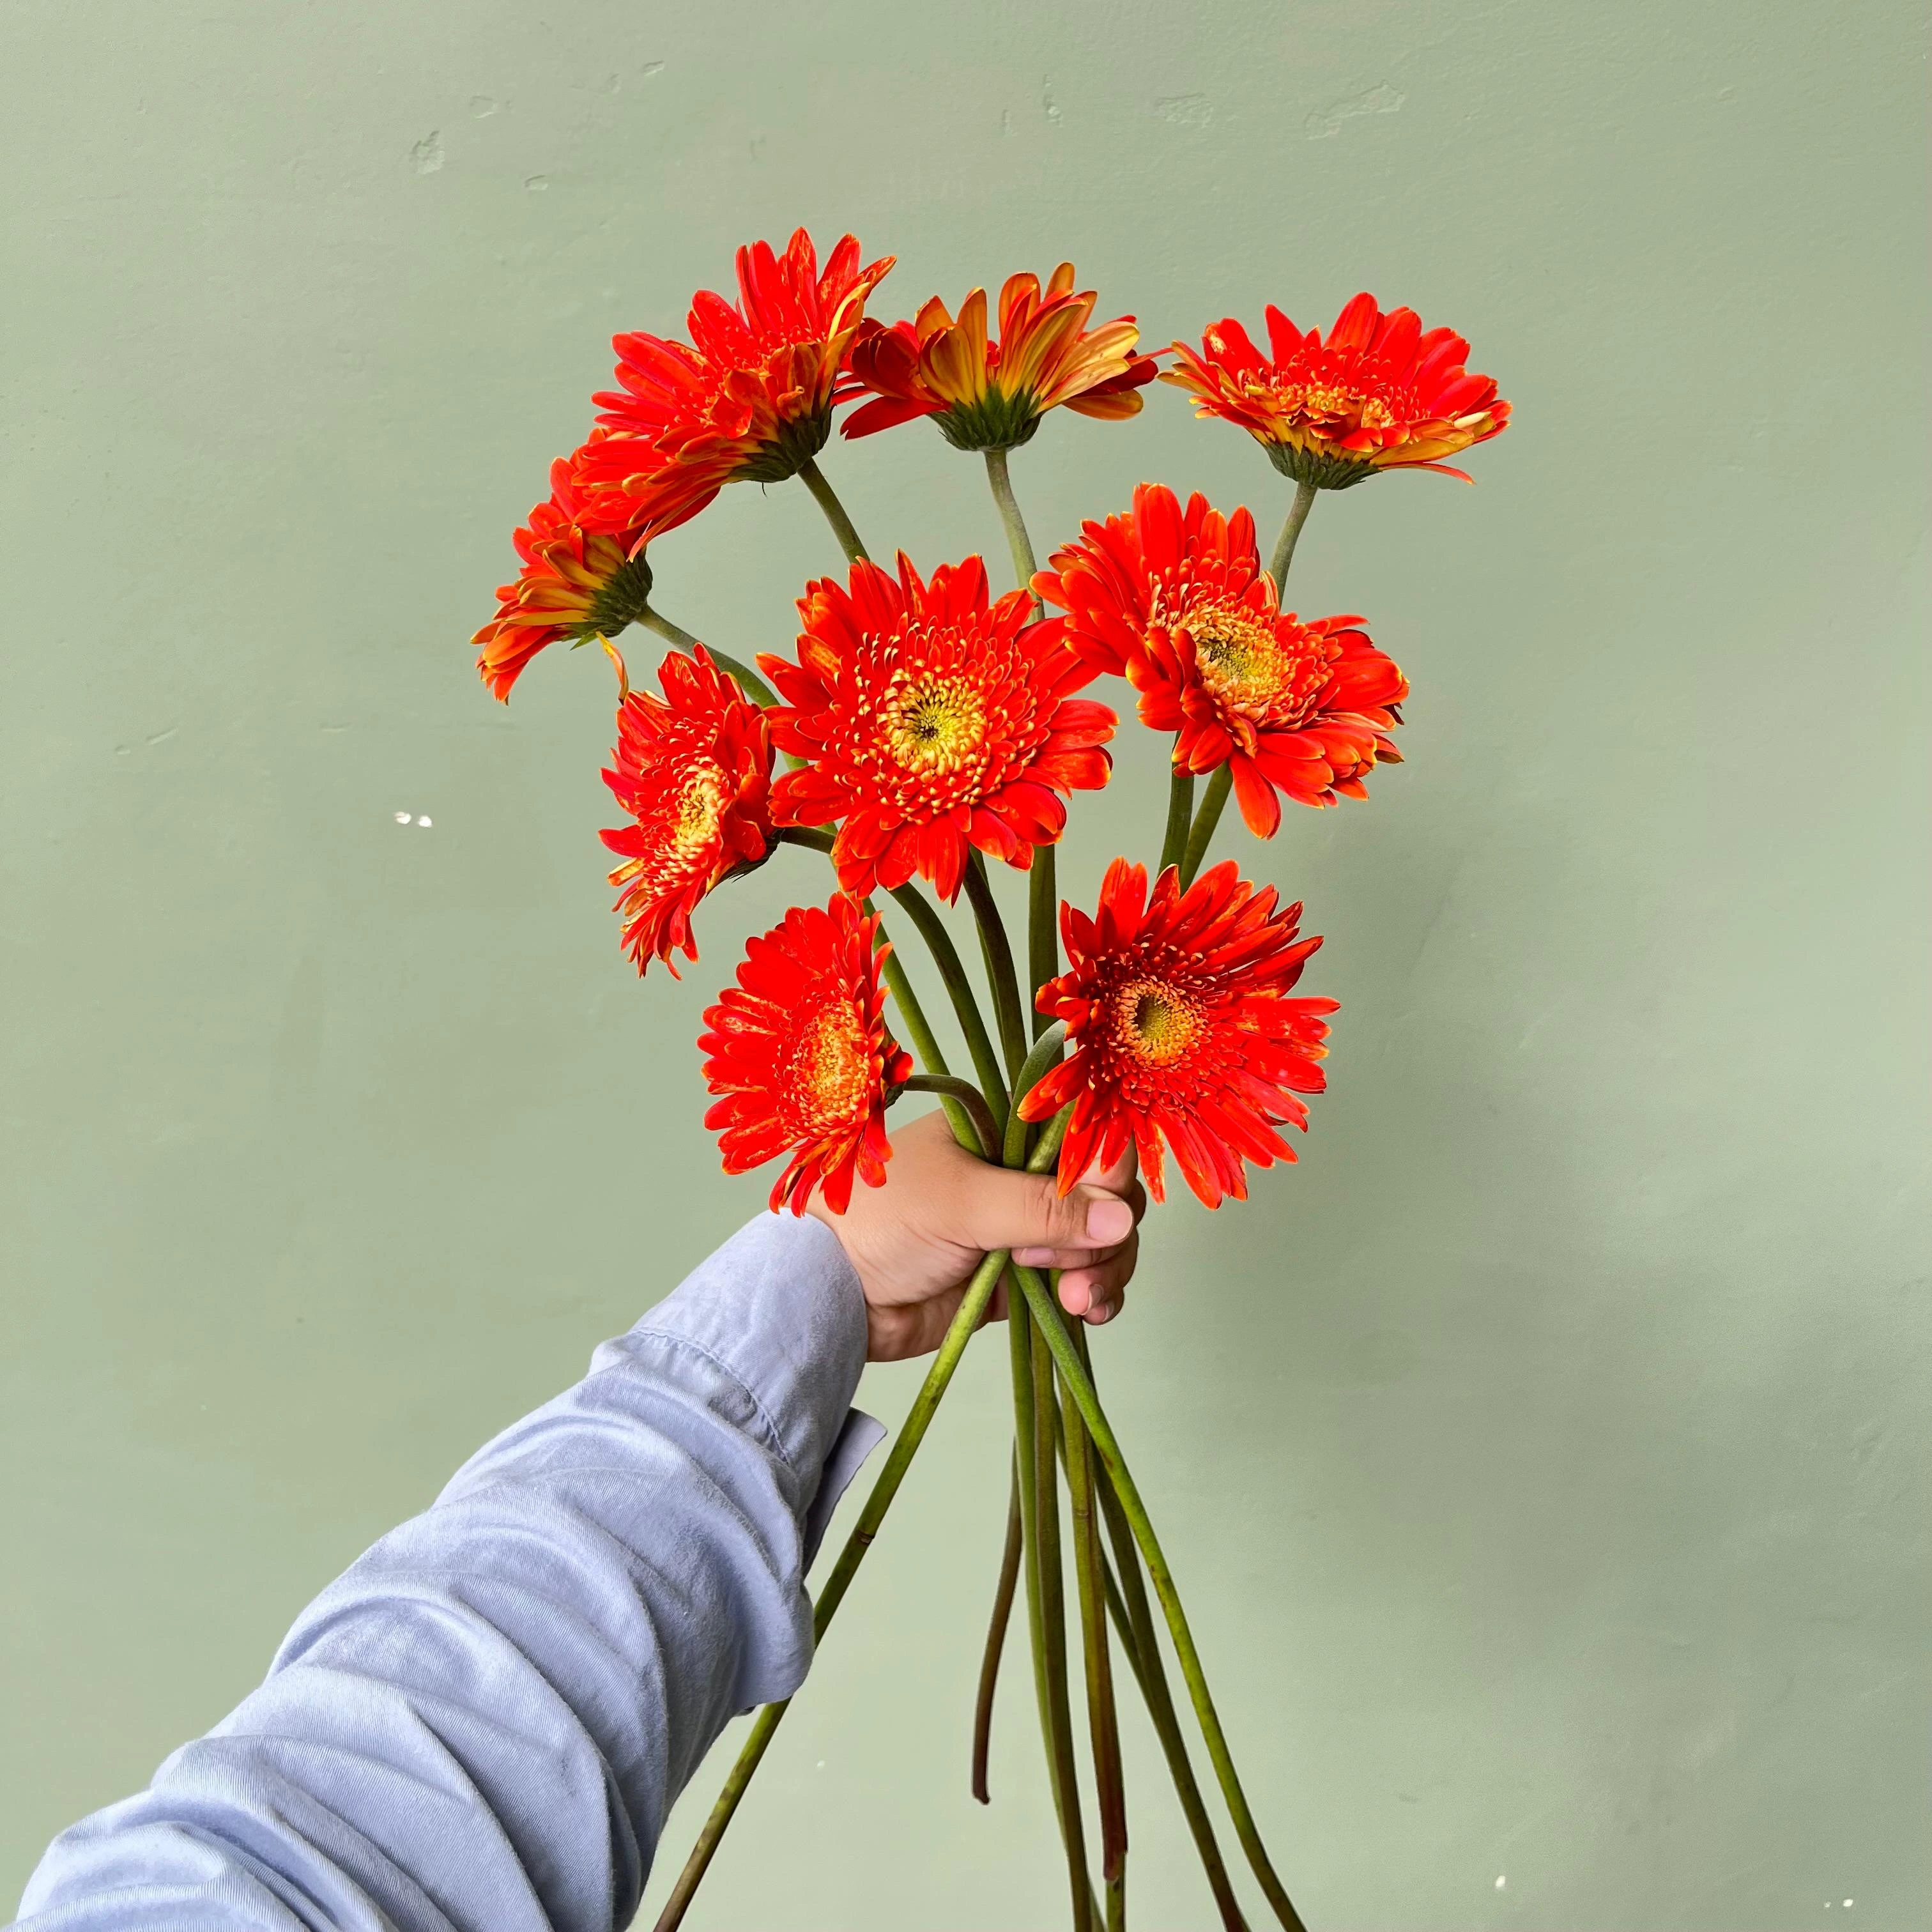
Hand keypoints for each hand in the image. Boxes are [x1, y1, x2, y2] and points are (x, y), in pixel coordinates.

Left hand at [808, 1108, 1145, 1361]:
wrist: (832, 1296)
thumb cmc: (879, 1224)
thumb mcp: (962, 1204)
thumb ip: (1041, 1209)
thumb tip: (1121, 1216)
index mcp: (1005, 1129)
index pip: (1085, 1135)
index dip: (1105, 1172)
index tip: (1102, 1208)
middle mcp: (1021, 1172)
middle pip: (1104, 1192)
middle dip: (1104, 1232)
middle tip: (1064, 1264)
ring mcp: (1024, 1225)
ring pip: (1100, 1238)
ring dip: (1103, 1269)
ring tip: (1073, 1298)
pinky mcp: (1023, 1276)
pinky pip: (1081, 1279)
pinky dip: (1095, 1295)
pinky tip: (1087, 1310)